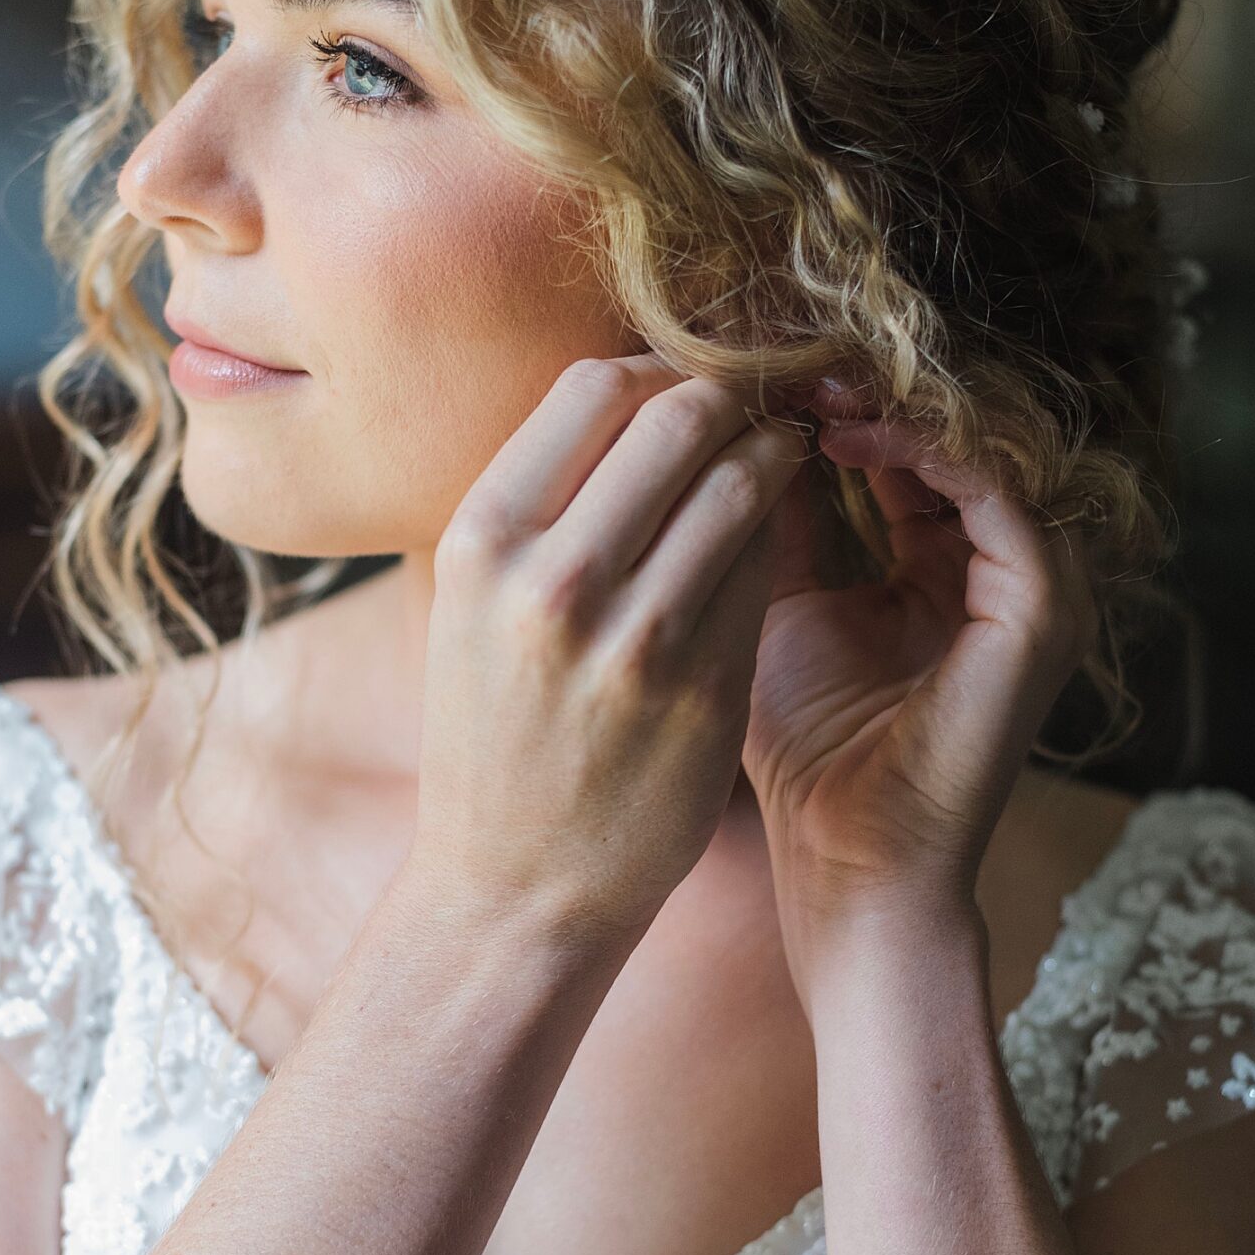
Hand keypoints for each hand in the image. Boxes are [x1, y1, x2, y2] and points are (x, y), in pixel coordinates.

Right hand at [408, 352, 809, 948]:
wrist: (514, 890)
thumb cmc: (495, 736)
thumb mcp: (473, 607)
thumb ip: (538, 507)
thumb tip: (628, 393)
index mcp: (481, 541)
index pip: (593, 386)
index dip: (658, 364)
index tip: (687, 377)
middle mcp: (552, 579)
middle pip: (677, 415)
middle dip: (732, 392)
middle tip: (758, 399)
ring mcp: (634, 637)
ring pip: (739, 482)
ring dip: (774, 451)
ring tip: (782, 450)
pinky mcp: (705, 687)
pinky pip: (763, 567)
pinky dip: (776, 533)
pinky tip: (774, 534)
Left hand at [741, 384, 1097, 987]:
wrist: (844, 857)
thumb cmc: (799, 751)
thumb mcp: (769, 606)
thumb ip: (763, 519)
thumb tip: (718, 422)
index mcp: (938, 566)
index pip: (897, 451)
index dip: (826, 404)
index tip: (752, 365)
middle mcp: (995, 567)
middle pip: (941, 437)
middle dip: (858, 389)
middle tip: (783, 348)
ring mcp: (1030, 586)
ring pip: (972, 448)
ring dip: (889, 404)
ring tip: (809, 377)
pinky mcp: (1040, 609)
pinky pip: (995, 494)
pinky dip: (925, 451)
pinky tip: (847, 429)